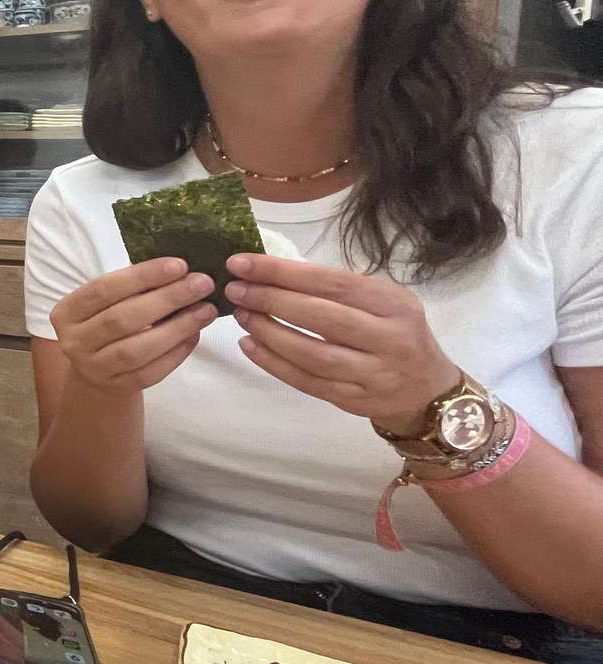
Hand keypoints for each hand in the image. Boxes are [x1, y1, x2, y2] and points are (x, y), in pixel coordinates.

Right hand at [50, 258, 215, 394]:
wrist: (95, 370)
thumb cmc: (106, 322)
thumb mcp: (108, 302)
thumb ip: (134, 287)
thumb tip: (180, 272)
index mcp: (67, 312)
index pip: (104, 289)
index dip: (142, 276)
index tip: (179, 265)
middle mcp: (74, 342)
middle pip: (122, 319)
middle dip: (166, 299)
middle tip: (201, 284)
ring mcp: (94, 368)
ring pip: (137, 349)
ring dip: (176, 328)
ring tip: (205, 310)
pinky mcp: (117, 387)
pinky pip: (150, 372)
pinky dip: (176, 353)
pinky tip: (194, 335)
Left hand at [224, 254, 459, 433]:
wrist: (427, 389)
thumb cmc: (395, 333)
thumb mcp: (384, 302)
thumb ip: (339, 289)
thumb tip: (274, 272)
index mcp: (394, 304)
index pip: (332, 283)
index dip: (284, 272)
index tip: (244, 264)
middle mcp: (388, 338)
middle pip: (321, 317)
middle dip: (271, 300)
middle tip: (236, 290)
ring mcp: (372, 373)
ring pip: (311, 354)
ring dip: (269, 333)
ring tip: (242, 315)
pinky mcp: (354, 400)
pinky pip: (306, 381)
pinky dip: (273, 363)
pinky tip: (250, 346)